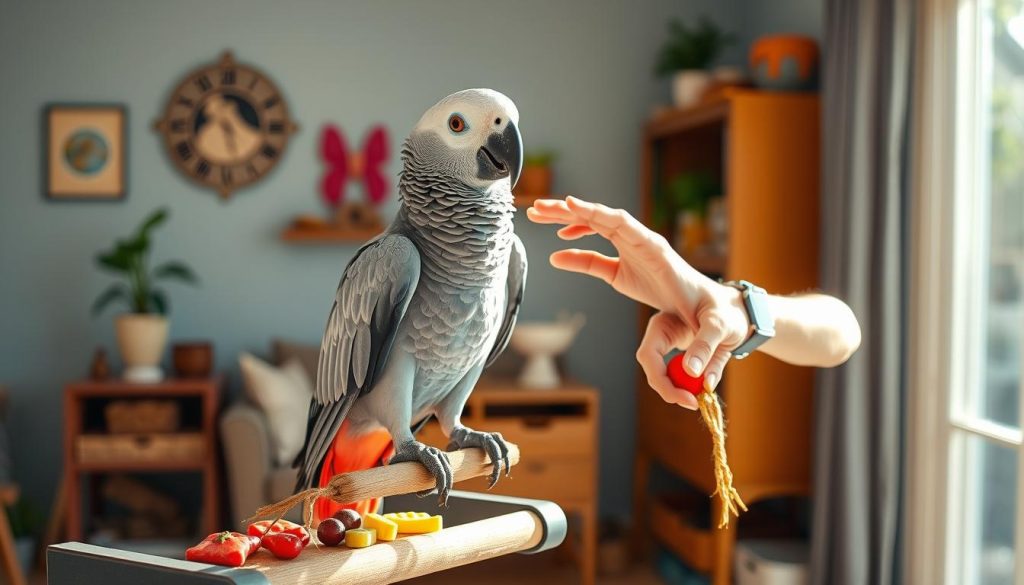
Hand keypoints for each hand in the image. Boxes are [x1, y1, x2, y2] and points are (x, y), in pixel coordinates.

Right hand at [527, 196, 749, 408]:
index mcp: (658, 252)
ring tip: (539, 217)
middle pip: (601, 219)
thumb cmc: (717, 318)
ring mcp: (633, 255)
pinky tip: (557, 255)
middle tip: (540, 208)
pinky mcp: (627, 271)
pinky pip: (596, 257)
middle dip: (570, 211)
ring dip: (567, 222)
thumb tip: (695, 374)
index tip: (571, 204)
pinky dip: (576, 252)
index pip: (623, 224)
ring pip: (595, 230)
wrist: (717, 314)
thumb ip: (704, 348)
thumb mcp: (714, 331)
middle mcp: (642, 245)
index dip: (596, 213)